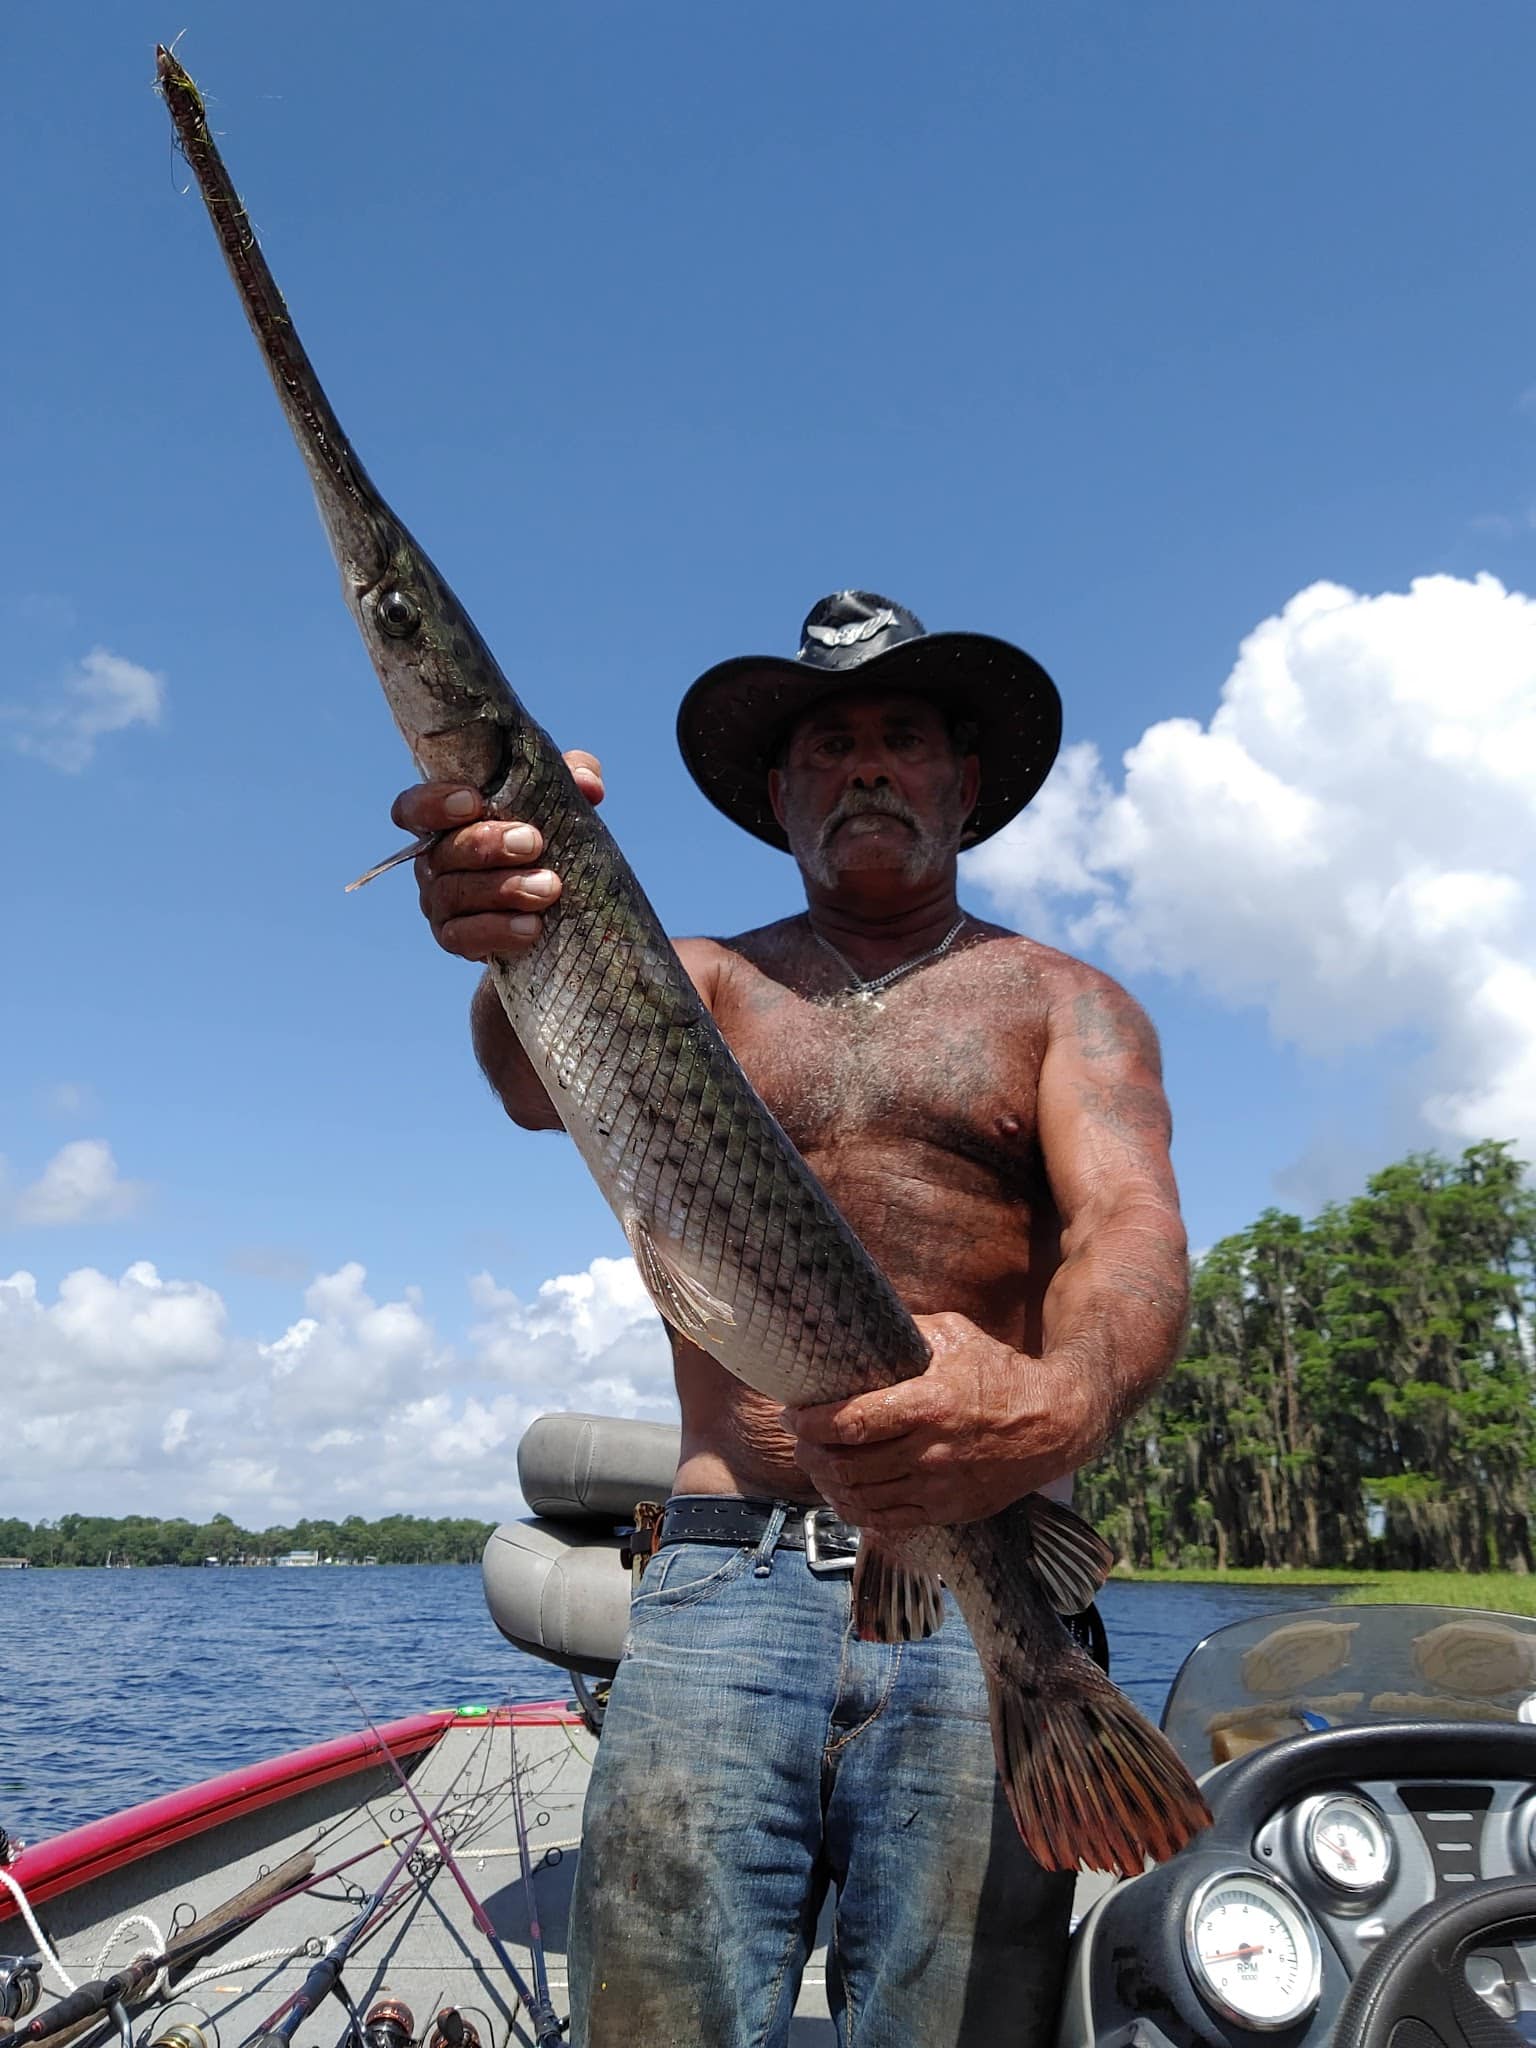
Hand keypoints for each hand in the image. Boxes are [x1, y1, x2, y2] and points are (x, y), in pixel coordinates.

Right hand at [391, 752, 603, 960]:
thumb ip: (574, 776)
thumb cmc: (547, 838)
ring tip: (549, 888)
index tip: (474, 801)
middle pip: (443, 852)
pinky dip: (498, 931)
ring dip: (503, 889)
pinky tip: (532, 926)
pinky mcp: (455, 939)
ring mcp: (439, 903)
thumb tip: (588, 785)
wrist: (558, 905)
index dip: (433, 804)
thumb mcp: (561, 800)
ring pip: (454, 894)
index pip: (414, 808)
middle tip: (534, 843)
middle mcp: (434, 861)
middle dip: (487, 845)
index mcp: (446, 822)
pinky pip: (463, 937)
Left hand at [785, 1313, 1094, 1533]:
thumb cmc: (1002, 1373)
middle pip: (847, 1465)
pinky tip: (844, 1492)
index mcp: (929, 1404)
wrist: (1056, 1424)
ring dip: (827, 1483)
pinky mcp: (947, 1512)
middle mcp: (931, 1452)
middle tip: (799, 1437)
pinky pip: (886, 1519)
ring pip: (861, 1497)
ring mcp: (939, 1488)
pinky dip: (855, 1509)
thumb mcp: (957, 1335)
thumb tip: (863, 1319)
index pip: (851, 1423)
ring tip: (816, 1463)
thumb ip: (909, 1329)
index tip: (794, 1413)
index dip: (811, 1422)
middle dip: (811, 1452)